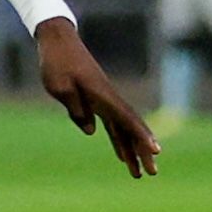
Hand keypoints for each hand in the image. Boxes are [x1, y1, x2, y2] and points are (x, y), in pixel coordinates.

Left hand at [34, 17, 160, 176]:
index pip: (126, 119)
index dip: (141, 136)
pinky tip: (121, 154)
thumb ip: (76, 109)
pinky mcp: (96, 98)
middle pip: (129, 127)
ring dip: (130, 149)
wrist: (56, 38)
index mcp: (101, 94)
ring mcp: (103, 99)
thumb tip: (91, 131)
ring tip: (137, 173)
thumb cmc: (56, 61)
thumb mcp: (60, 87)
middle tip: (152, 173)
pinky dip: (118, 138)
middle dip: (141, 150)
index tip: (155, 151)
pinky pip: (111, 123)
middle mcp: (107, 97)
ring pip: (122, 128)